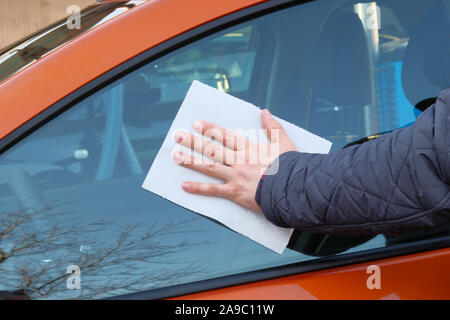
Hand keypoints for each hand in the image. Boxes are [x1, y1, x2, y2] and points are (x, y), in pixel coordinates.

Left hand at [173, 109, 295, 211]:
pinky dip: (198, 188)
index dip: (210, 129)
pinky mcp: (235, 192)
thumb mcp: (284, 143)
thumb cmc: (290, 167)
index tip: (197, 123)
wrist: (292, 189)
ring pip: (209, 166)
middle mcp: (239, 160)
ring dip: (191, 161)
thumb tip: (265, 112)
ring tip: (176, 156)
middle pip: (212, 149)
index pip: (225, 136)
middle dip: (194, 142)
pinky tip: (184, 186)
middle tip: (178, 136)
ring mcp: (235, 176)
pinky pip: (213, 190)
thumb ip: (274, 127)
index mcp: (249, 149)